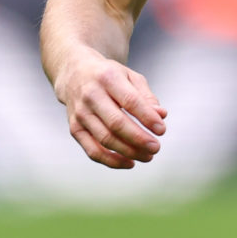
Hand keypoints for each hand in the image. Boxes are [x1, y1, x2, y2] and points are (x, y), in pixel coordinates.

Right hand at [53, 52, 167, 168]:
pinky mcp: (75, 129)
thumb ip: (146, 96)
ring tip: (148, 156)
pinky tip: (130, 162)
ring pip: (105, 139)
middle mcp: (91, 95)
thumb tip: (161, 115)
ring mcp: (81, 113)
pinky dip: (112, 161)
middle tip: (156, 147)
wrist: (75, 75)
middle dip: (139, 138)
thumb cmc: (109, 76)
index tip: (162, 130)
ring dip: (129, 151)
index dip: (147, 117)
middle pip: (116, 123)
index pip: (130, 101)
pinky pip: (92, 151)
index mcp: (108, 77)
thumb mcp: (130, 76)